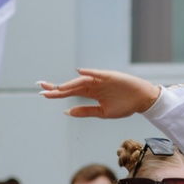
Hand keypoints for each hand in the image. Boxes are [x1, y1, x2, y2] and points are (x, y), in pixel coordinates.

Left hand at [38, 69, 162, 120]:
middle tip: (41, 87)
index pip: (69, 92)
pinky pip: (98, 74)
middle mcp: (93, 85)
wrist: (141, 100)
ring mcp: (101, 80)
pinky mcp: (110, 76)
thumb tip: (67, 112)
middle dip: (57, 87)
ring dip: (70, 84)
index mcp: (90, 93)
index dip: (56, 93)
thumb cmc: (123, 105)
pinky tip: (79, 71)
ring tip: (58, 88)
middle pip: (72, 85)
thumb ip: (85, 111)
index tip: (43, 94)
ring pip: (82, 81)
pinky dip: (89, 72)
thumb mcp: (102, 112)